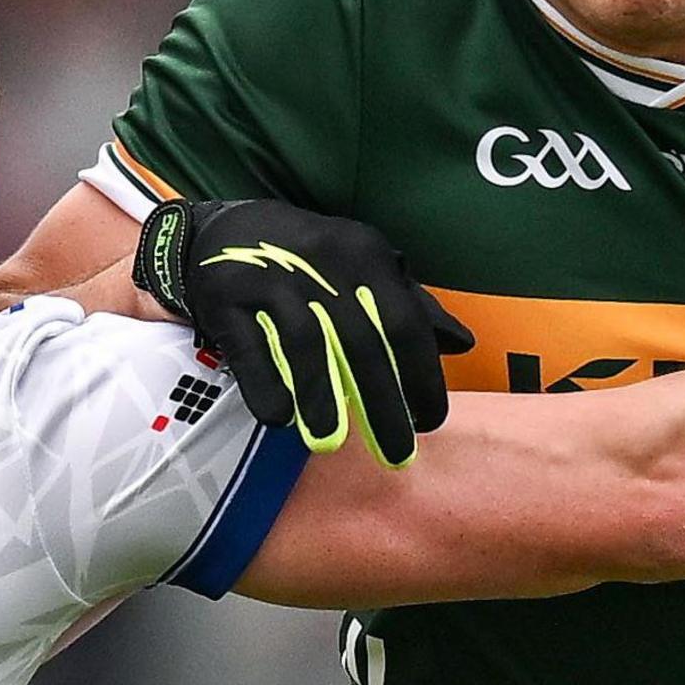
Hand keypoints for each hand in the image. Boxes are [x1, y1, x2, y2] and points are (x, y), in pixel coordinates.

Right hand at [132, 199, 476, 466]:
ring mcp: (270, 277)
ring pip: (304, 344)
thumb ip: (413, 305)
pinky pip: (249, 347)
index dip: (421, 376)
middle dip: (383, 405)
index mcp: (365, 254)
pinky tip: (280, 418)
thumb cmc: (310, 259)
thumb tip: (462, 344)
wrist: (221, 230)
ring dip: (321, 400)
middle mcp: (322, 263)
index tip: (429, 422)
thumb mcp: (365, 267)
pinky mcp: (225, 296)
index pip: (405, 323)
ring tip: (333, 446)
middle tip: (397, 454)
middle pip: (360, 342)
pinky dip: (266, 385)